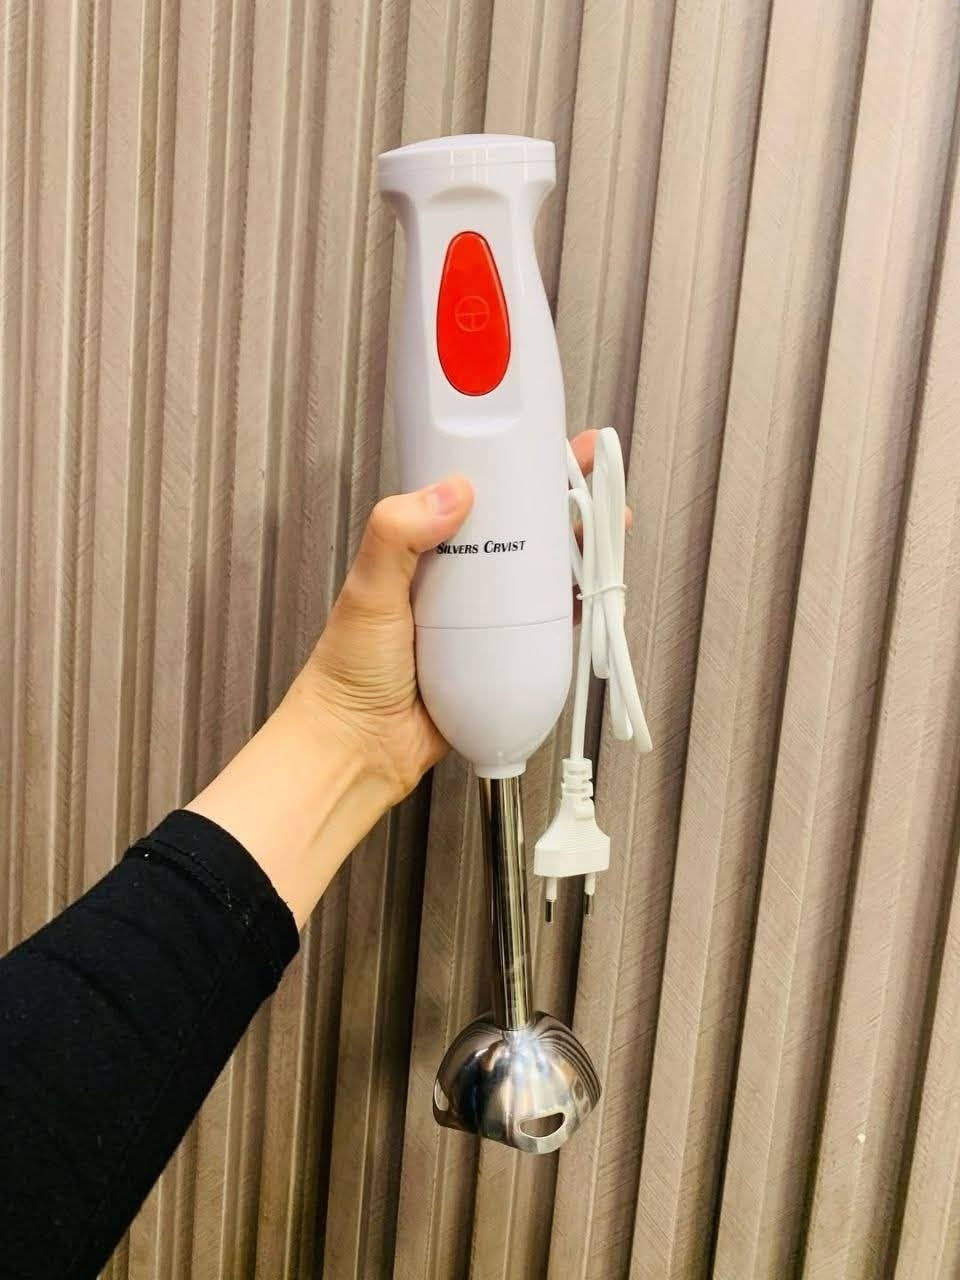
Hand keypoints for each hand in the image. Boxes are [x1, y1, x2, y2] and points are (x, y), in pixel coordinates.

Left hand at [291, 428, 609, 802]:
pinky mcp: (501, 653)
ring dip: (577, 550)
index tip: (551, 443)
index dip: (516, 464)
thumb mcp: (367, 592)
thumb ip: (396, 536)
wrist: (361, 747)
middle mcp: (459, 576)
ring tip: (609, 532)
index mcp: (426, 548)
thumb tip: (451, 492)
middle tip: (599, 482)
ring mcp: (483, 615)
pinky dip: (571, 607)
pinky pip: (544, 623)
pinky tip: (591, 595)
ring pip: (540, 571)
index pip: (478, 491)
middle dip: (563, 501)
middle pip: (521, 526)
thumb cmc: (348, 673)